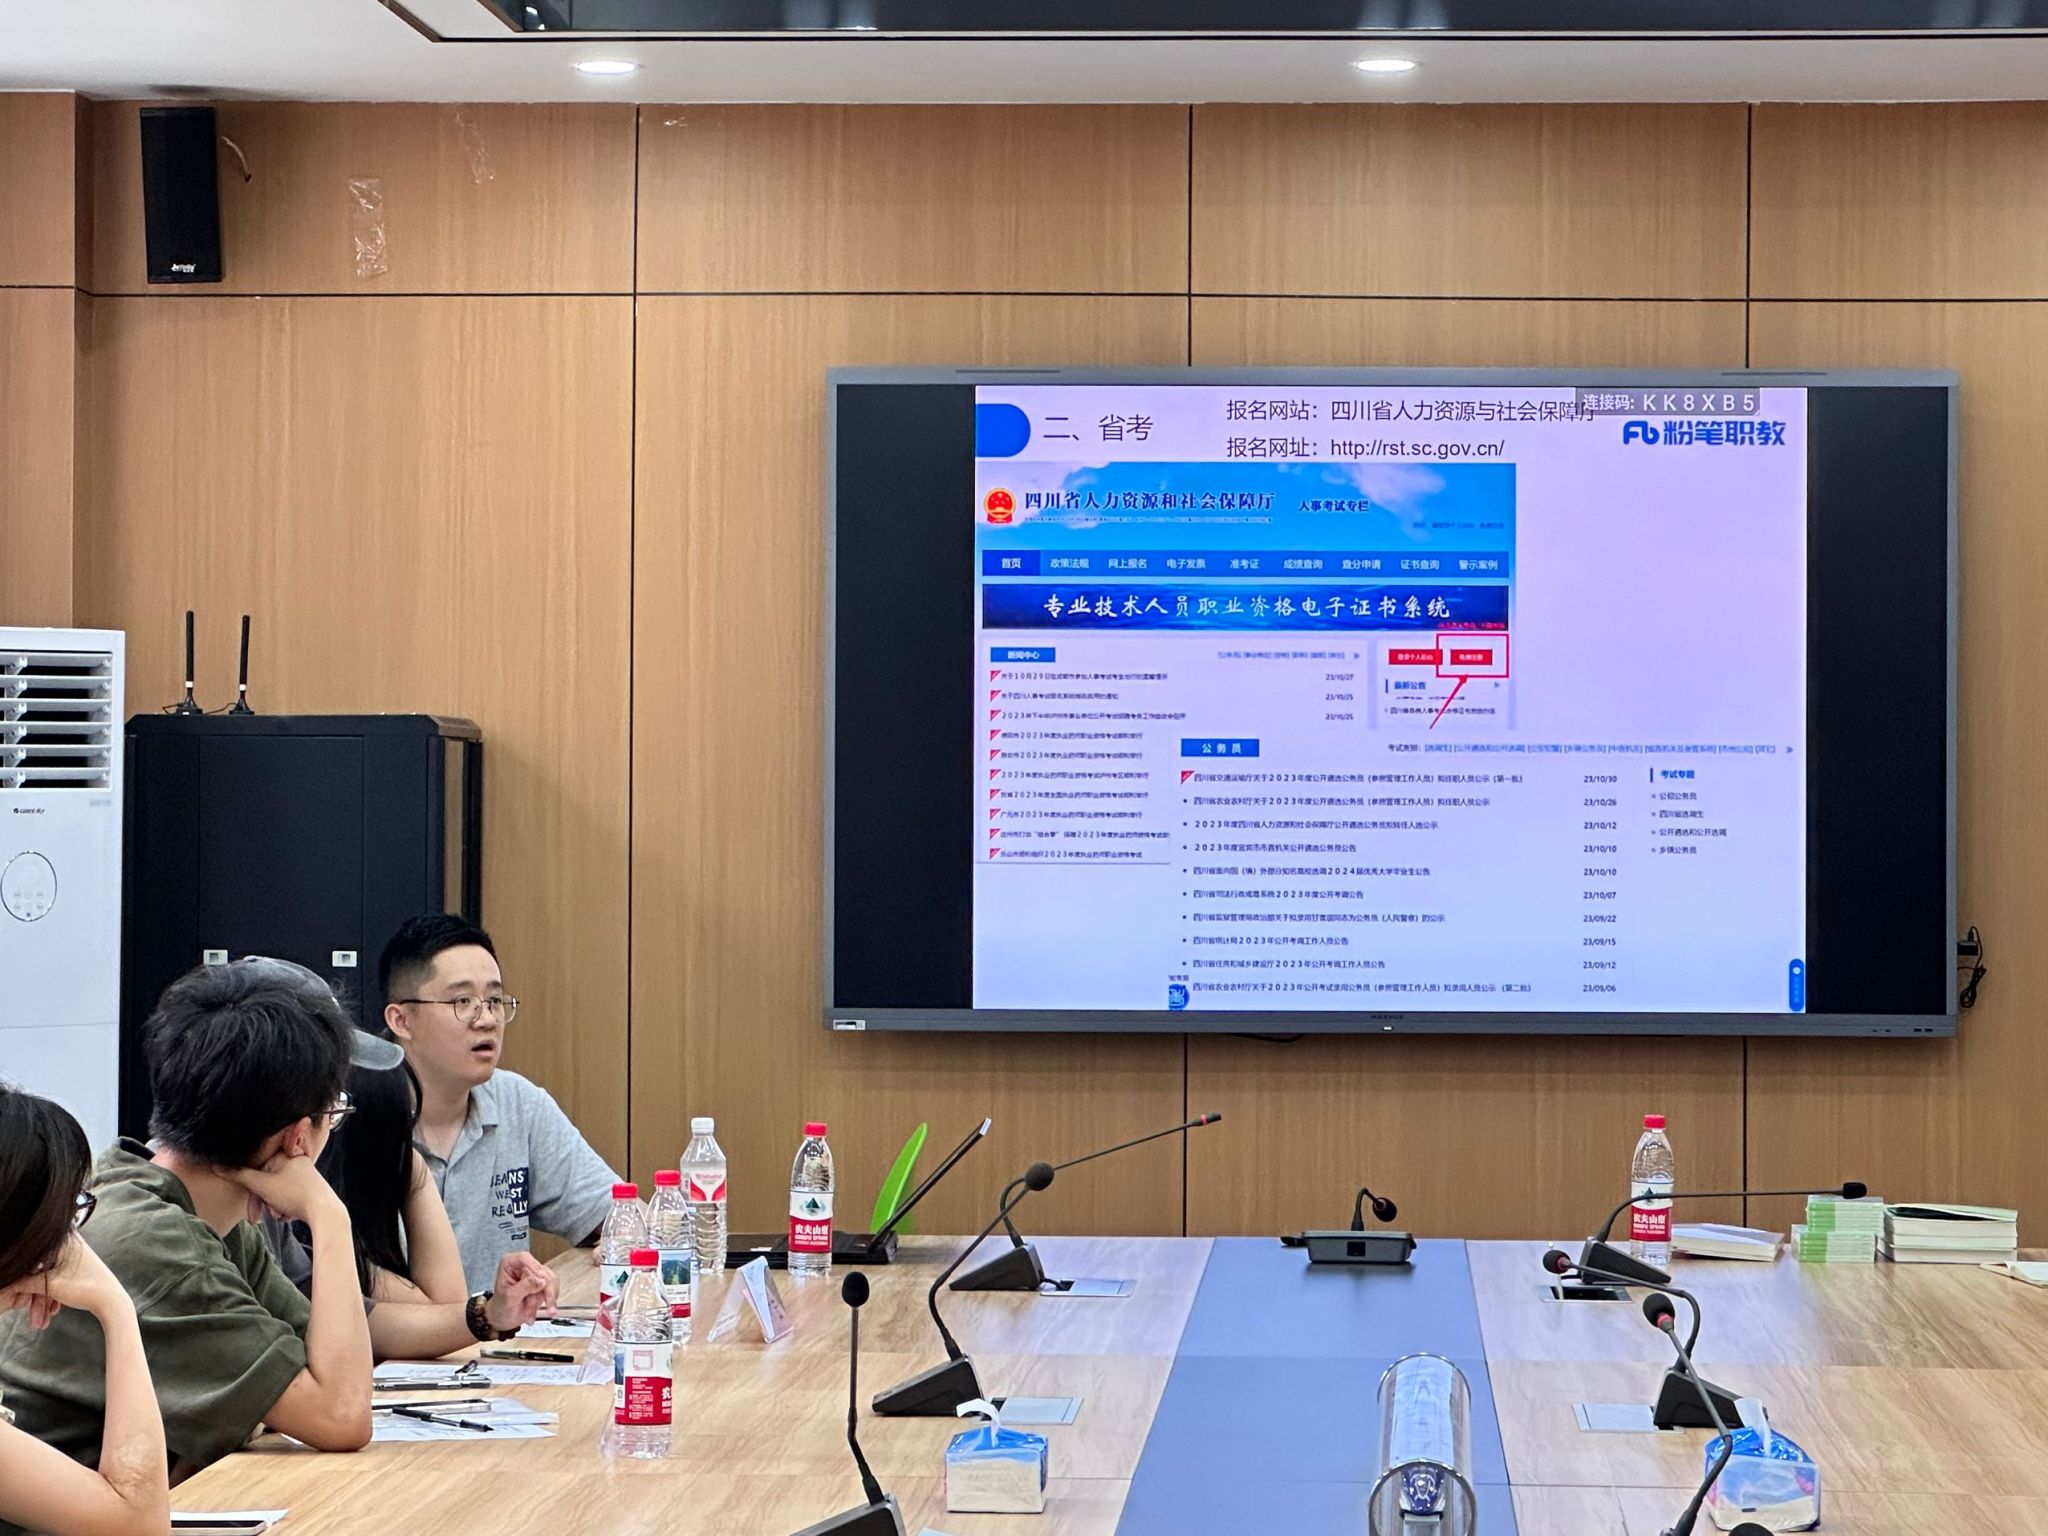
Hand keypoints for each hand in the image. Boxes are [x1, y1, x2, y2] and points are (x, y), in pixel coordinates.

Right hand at [0, 1238, 128, 1328]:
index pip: (32, 1259)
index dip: (21, 1281)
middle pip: (39, 1272)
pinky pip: (58, 1282)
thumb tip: (7, 1283)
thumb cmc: (86, 1289)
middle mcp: (70, 1246)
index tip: (17, 1299)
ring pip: (49, 1280)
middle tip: (27, 1314)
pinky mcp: (78, 1271)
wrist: (112, 1302)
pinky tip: (51, 1314)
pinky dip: (53, 1298)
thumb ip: (23, 1282)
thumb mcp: (49, 1286)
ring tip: (39, 1323)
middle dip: (32, 1297)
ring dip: (41, 1302)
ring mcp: (75, 1259)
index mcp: (64, 1241)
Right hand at [225, 1150, 344, 1227]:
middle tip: (255, 1216)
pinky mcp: (306, 1189)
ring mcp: (302, 1176)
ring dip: (271, 1205)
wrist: (324, 1213)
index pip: (257, 1164)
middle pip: (265, 1180)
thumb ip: (239, 1175)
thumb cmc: (296, 1195)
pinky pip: (285, 1197)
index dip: (249, 1182)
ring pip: (274, 1191)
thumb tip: (217, 1166)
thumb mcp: (262, 1185)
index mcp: (287, 1154)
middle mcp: (295, 1162)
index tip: (248, 1197)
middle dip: (260, 1200)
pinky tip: (286, 1215)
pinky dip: (282, 1208)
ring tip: (278, 1214)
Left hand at [484, 1252, 556, 1333]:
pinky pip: (554, 1288)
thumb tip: (541, 1281)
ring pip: (551, 1280)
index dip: (535, 1268)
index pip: (524, 1258)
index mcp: (510, 1263)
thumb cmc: (501, 1307)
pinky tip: (537, 1311)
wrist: (503, 1319)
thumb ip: (524, 1287)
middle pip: (542, 1270)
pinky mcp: (543, 1283)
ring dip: (546, 1297)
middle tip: (546, 1303)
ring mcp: (535, 1274)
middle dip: (544, 1289)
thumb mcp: (509, 1298)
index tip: (541, 1281)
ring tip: (533, 1311)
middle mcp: (524, 1266)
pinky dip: (549, 1301)